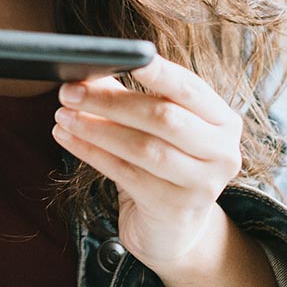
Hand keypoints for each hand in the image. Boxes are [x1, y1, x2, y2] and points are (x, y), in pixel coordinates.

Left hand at [52, 56, 241, 273]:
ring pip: (143, 148)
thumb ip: (129, 97)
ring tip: (62, 115)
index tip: (128, 56)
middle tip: (69, 91)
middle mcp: (222, 152)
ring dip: (96, 128)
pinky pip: (126, 174)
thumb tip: (90, 70)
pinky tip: (67, 139)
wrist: (174, 230)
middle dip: (111, 101)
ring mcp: (202, 183)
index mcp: (223, 121)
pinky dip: (92, 153)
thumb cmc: (163, 167)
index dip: (159, 72)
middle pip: (164, 118)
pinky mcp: (175, 208)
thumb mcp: (155, 130)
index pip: (189, 88)